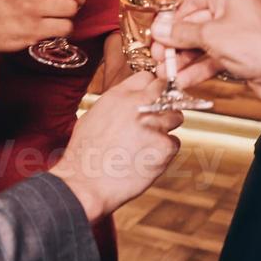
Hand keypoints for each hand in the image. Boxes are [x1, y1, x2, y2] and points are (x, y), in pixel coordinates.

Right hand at [49, 72, 181, 220]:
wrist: (86, 183)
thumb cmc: (85, 154)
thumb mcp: (93, 116)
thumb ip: (116, 104)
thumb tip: (131, 100)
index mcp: (119, 96)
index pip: (148, 77)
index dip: (151, 88)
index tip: (151, 98)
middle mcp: (138, 105)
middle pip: (166, 93)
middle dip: (165, 103)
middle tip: (157, 119)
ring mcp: (154, 125)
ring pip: (175, 117)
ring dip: (167, 128)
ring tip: (148, 143)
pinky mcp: (164, 147)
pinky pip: (174, 143)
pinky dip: (165, 151)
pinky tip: (147, 159)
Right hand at [151, 0, 260, 108]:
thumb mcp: (211, 34)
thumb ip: (182, 32)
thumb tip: (160, 27)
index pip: (192, 1)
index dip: (173, 19)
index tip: (158, 34)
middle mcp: (236, 8)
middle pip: (196, 24)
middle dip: (176, 43)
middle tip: (160, 56)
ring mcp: (240, 32)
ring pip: (204, 44)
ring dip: (185, 59)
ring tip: (167, 73)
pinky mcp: (243, 54)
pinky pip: (215, 58)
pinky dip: (200, 68)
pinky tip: (184, 79)